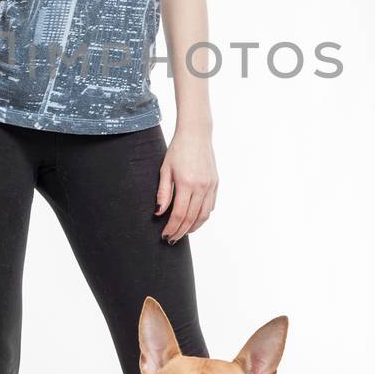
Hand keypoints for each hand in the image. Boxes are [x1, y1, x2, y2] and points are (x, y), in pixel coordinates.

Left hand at [156, 128, 217, 242]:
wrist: (196, 134)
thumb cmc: (177, 150)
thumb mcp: (165, 169)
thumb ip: (163, 192)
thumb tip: (159, 212)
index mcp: (186, 183)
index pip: (179, 214)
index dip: (172, 228)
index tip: (165, 235)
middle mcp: (201, 187)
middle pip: (192, 218)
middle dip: (181, 231)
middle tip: (172, 239)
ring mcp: (210, 186)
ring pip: (204, 215)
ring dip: (194, 227)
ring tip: (183, 232)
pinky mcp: (215, 183)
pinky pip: (210, 206)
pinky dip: (203, 216)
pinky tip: (194, 219)